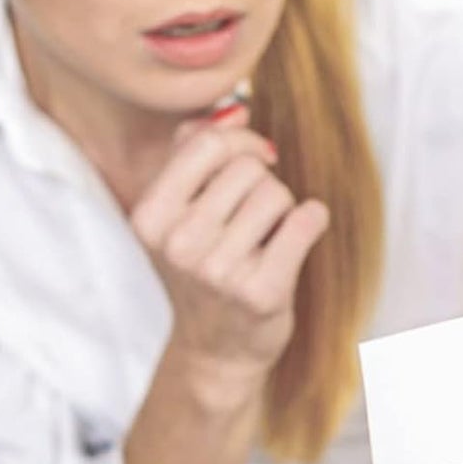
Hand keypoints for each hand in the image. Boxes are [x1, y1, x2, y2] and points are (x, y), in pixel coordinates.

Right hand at [130, 110, 330, 392]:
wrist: (217, 352)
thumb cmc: (203, 274)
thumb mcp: (177, 215)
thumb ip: (192, 155)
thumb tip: (233, 111)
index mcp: (151, 217)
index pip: (206, 144)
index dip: (241, 143)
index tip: (257, 159)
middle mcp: (180, 245)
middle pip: (248, 169)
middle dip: (262, 185)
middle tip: (255, 220)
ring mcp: (220, 272)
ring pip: (278, 194)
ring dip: (282, 210)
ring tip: (266, 241)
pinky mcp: (263, 292)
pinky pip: (305, 222)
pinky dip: (311, 222)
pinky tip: (296, 241)